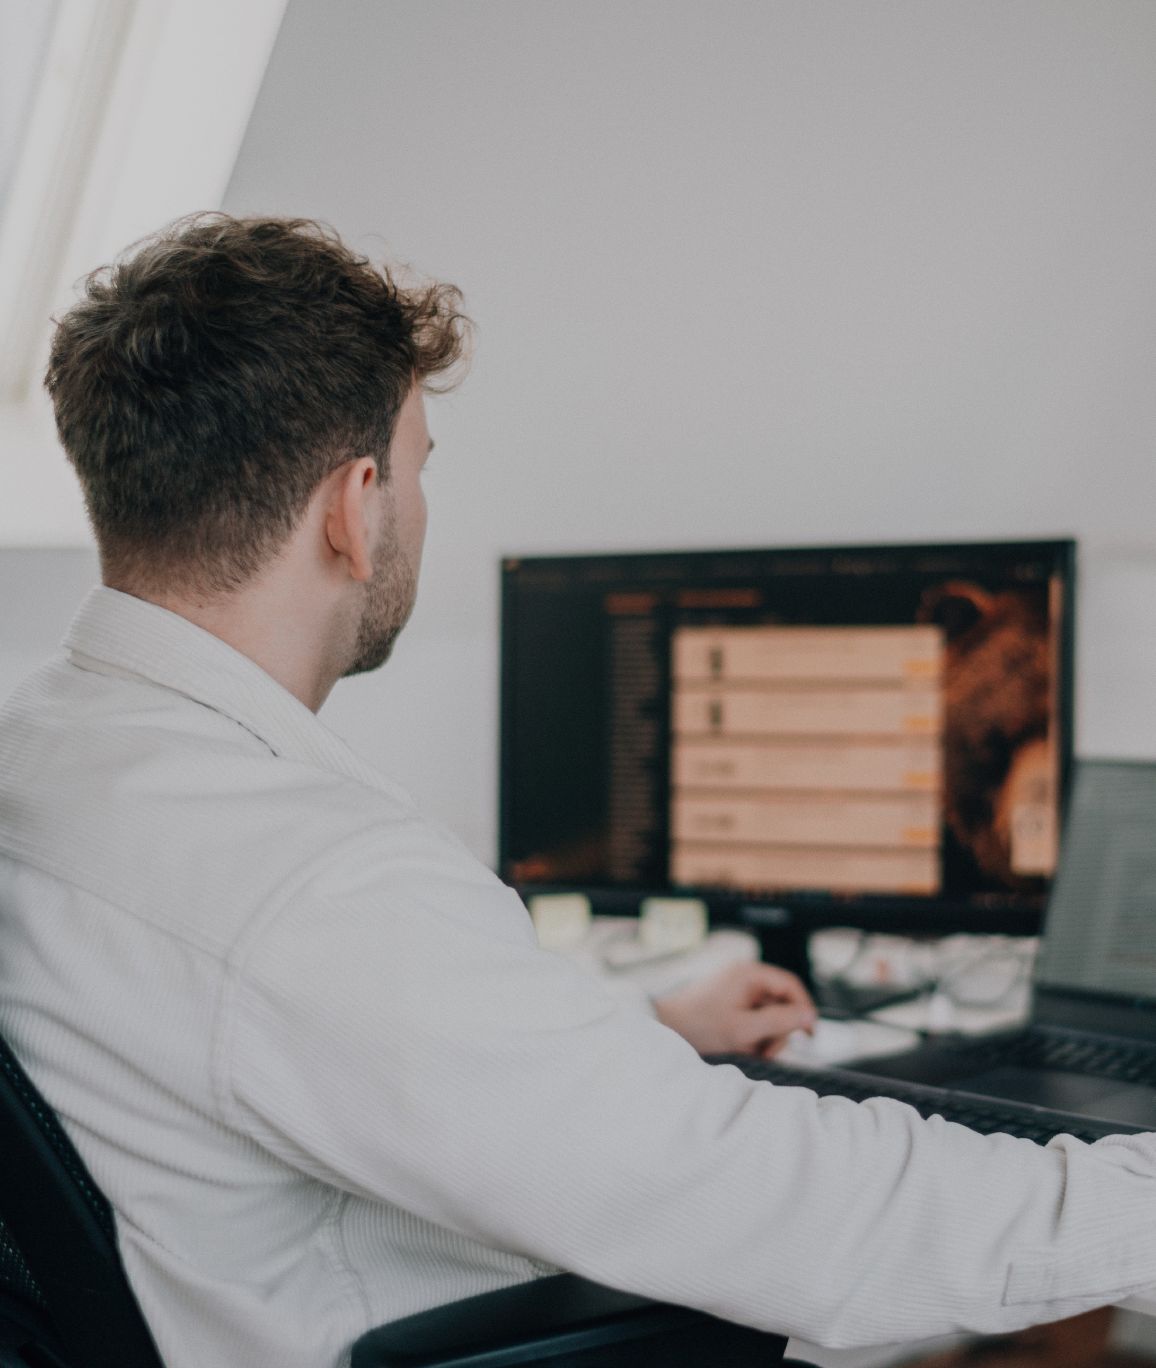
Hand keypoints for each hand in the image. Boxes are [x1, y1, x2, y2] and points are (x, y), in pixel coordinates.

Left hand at [653, 961, 815, 1057]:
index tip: (809, 1034)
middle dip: (777, 1031)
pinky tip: (738, 1048)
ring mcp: (736, 990)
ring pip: (767, 1015)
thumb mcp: (743, 1029)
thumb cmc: (699, 1025)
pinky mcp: (729, 1004)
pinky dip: (750, 1036)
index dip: (804, 1009)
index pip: (790, 985)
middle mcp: (744, 977)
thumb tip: (810, 1017)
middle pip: (780, 1003)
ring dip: (763, 1037)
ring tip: (747, 1052)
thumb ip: (779, 1022)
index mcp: (749, 974)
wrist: (663, 1028)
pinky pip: (752, 1020)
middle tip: (767, 1053)